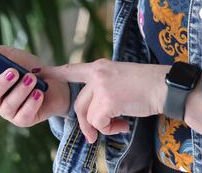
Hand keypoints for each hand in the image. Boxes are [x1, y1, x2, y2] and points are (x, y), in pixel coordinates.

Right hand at [0, 39, 69, 127]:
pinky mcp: (23, 120)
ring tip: (32, 78)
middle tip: (14, 71)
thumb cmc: (30, 68)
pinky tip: (39, 93)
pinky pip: (23, 115)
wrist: (57, 83)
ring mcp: (8, 111)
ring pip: (8, 105)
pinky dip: (32, 102)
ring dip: (21, 90)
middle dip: (1, 83)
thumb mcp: (11, 56)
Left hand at [48, 59, 169, 142]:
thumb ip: (103, 88)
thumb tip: (94, 113)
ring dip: (101, 127)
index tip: (38, 74)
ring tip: (118, 126)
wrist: (164, 86)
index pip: (71, 69)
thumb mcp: (120, 78)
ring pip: (88, 115)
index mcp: (99, 66)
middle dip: (85, 124)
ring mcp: (101, 86)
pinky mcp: (107, 100)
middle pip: (78, 104)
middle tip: (94, 135)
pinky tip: (124, 125)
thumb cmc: (147, 85)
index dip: (54, 73)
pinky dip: (110, 129)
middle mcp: (97, 73)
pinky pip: (99, 122)